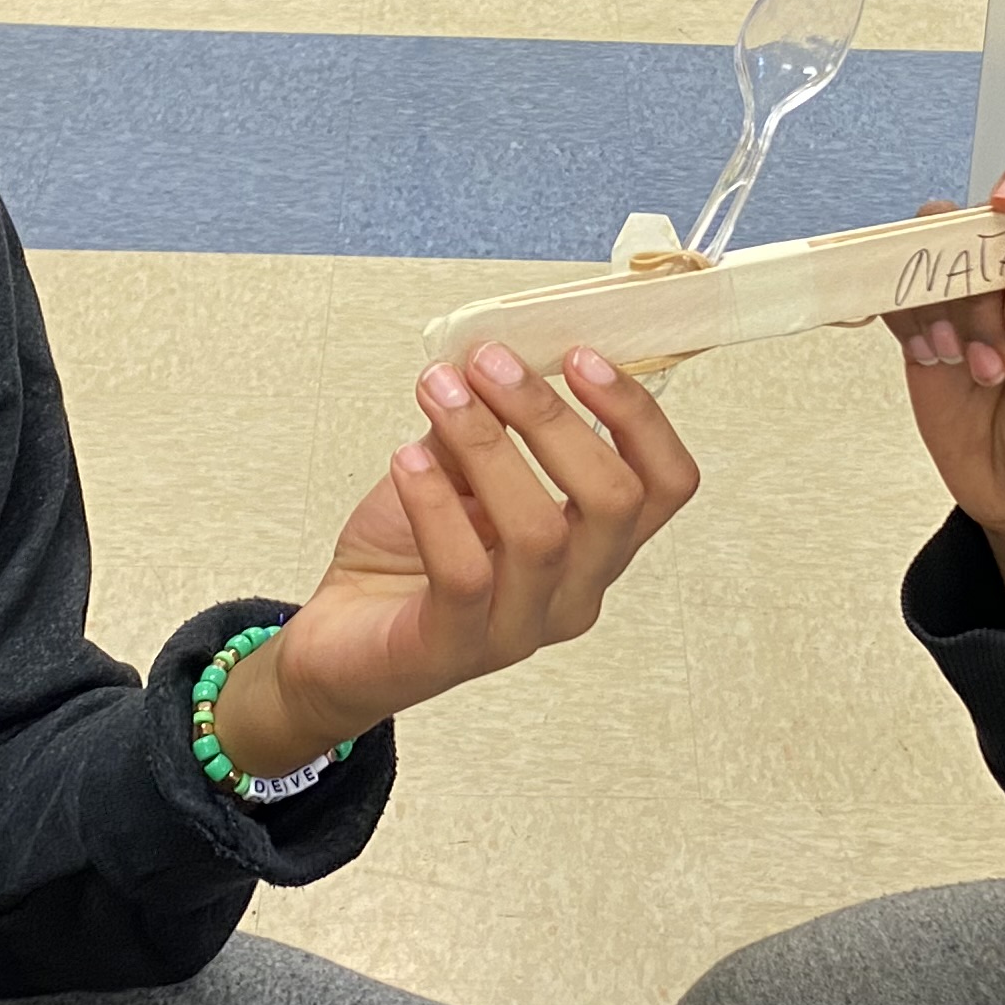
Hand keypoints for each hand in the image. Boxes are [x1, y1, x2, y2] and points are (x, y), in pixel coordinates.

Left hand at [209, 341, 699, 776]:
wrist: (338, 641)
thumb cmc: (407, 555)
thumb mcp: (457, 473)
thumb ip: (489, 424)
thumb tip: (495, 356)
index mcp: (594, 545)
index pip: (666, 483)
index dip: (639, 415)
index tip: (579, 355)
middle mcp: (575, 592)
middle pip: (614, 500)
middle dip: (550, 416)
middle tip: (489, 363)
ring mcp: (520, 629)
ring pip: (540, 532)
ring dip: (487, 443)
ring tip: (437, 392)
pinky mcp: (454, 649)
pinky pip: (464, 574)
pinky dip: (435, 505)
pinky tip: (406, 459)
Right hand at [887, 150, 1004, 629]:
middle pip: (985, 216)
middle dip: (974, 266)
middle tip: (989, 339)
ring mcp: (977, 302)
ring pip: (937, 252)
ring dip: (942, 304)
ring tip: (971, 364)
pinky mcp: (936, 331)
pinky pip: (904, 295)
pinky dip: (907, 319)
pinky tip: (936, 358)